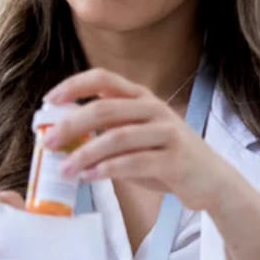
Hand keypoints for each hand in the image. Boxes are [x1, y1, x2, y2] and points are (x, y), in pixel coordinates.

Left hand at [43, 68, 230, 210]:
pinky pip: (133, 162)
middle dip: (71, 124)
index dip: (74, 85)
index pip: (104, 78)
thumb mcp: (135, 138)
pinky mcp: (174, 159)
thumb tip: (61, 134)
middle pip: (105, 108)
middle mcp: (154, 109)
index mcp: (141, 98)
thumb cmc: (166, 158)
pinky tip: (89, 177)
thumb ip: (106, 131)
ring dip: (84, 154)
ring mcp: (166, 133)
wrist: (212, 181)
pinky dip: (106, 170)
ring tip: (64, 169)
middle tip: (48, 142)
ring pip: (116, 137)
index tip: (49, 100)